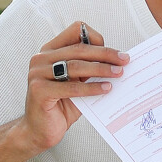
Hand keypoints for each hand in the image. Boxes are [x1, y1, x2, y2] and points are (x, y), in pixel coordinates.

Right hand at [18, 23, 127, 152]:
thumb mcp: (76, 83)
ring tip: (118, 73)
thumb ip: (88, 70)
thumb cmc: (60, 106)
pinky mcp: (39, 90)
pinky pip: (71, 87)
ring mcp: (37, 73)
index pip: (74, 31)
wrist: (39, 131)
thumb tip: (116, 62)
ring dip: (101, 69)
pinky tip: (106, 89)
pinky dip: (91, 88)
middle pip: (78, 49)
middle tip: (124, 60)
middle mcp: (41, 58)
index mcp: (50, 51)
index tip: (114, 52)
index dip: (95, 38)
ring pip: (75, 66)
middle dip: (105, 54)